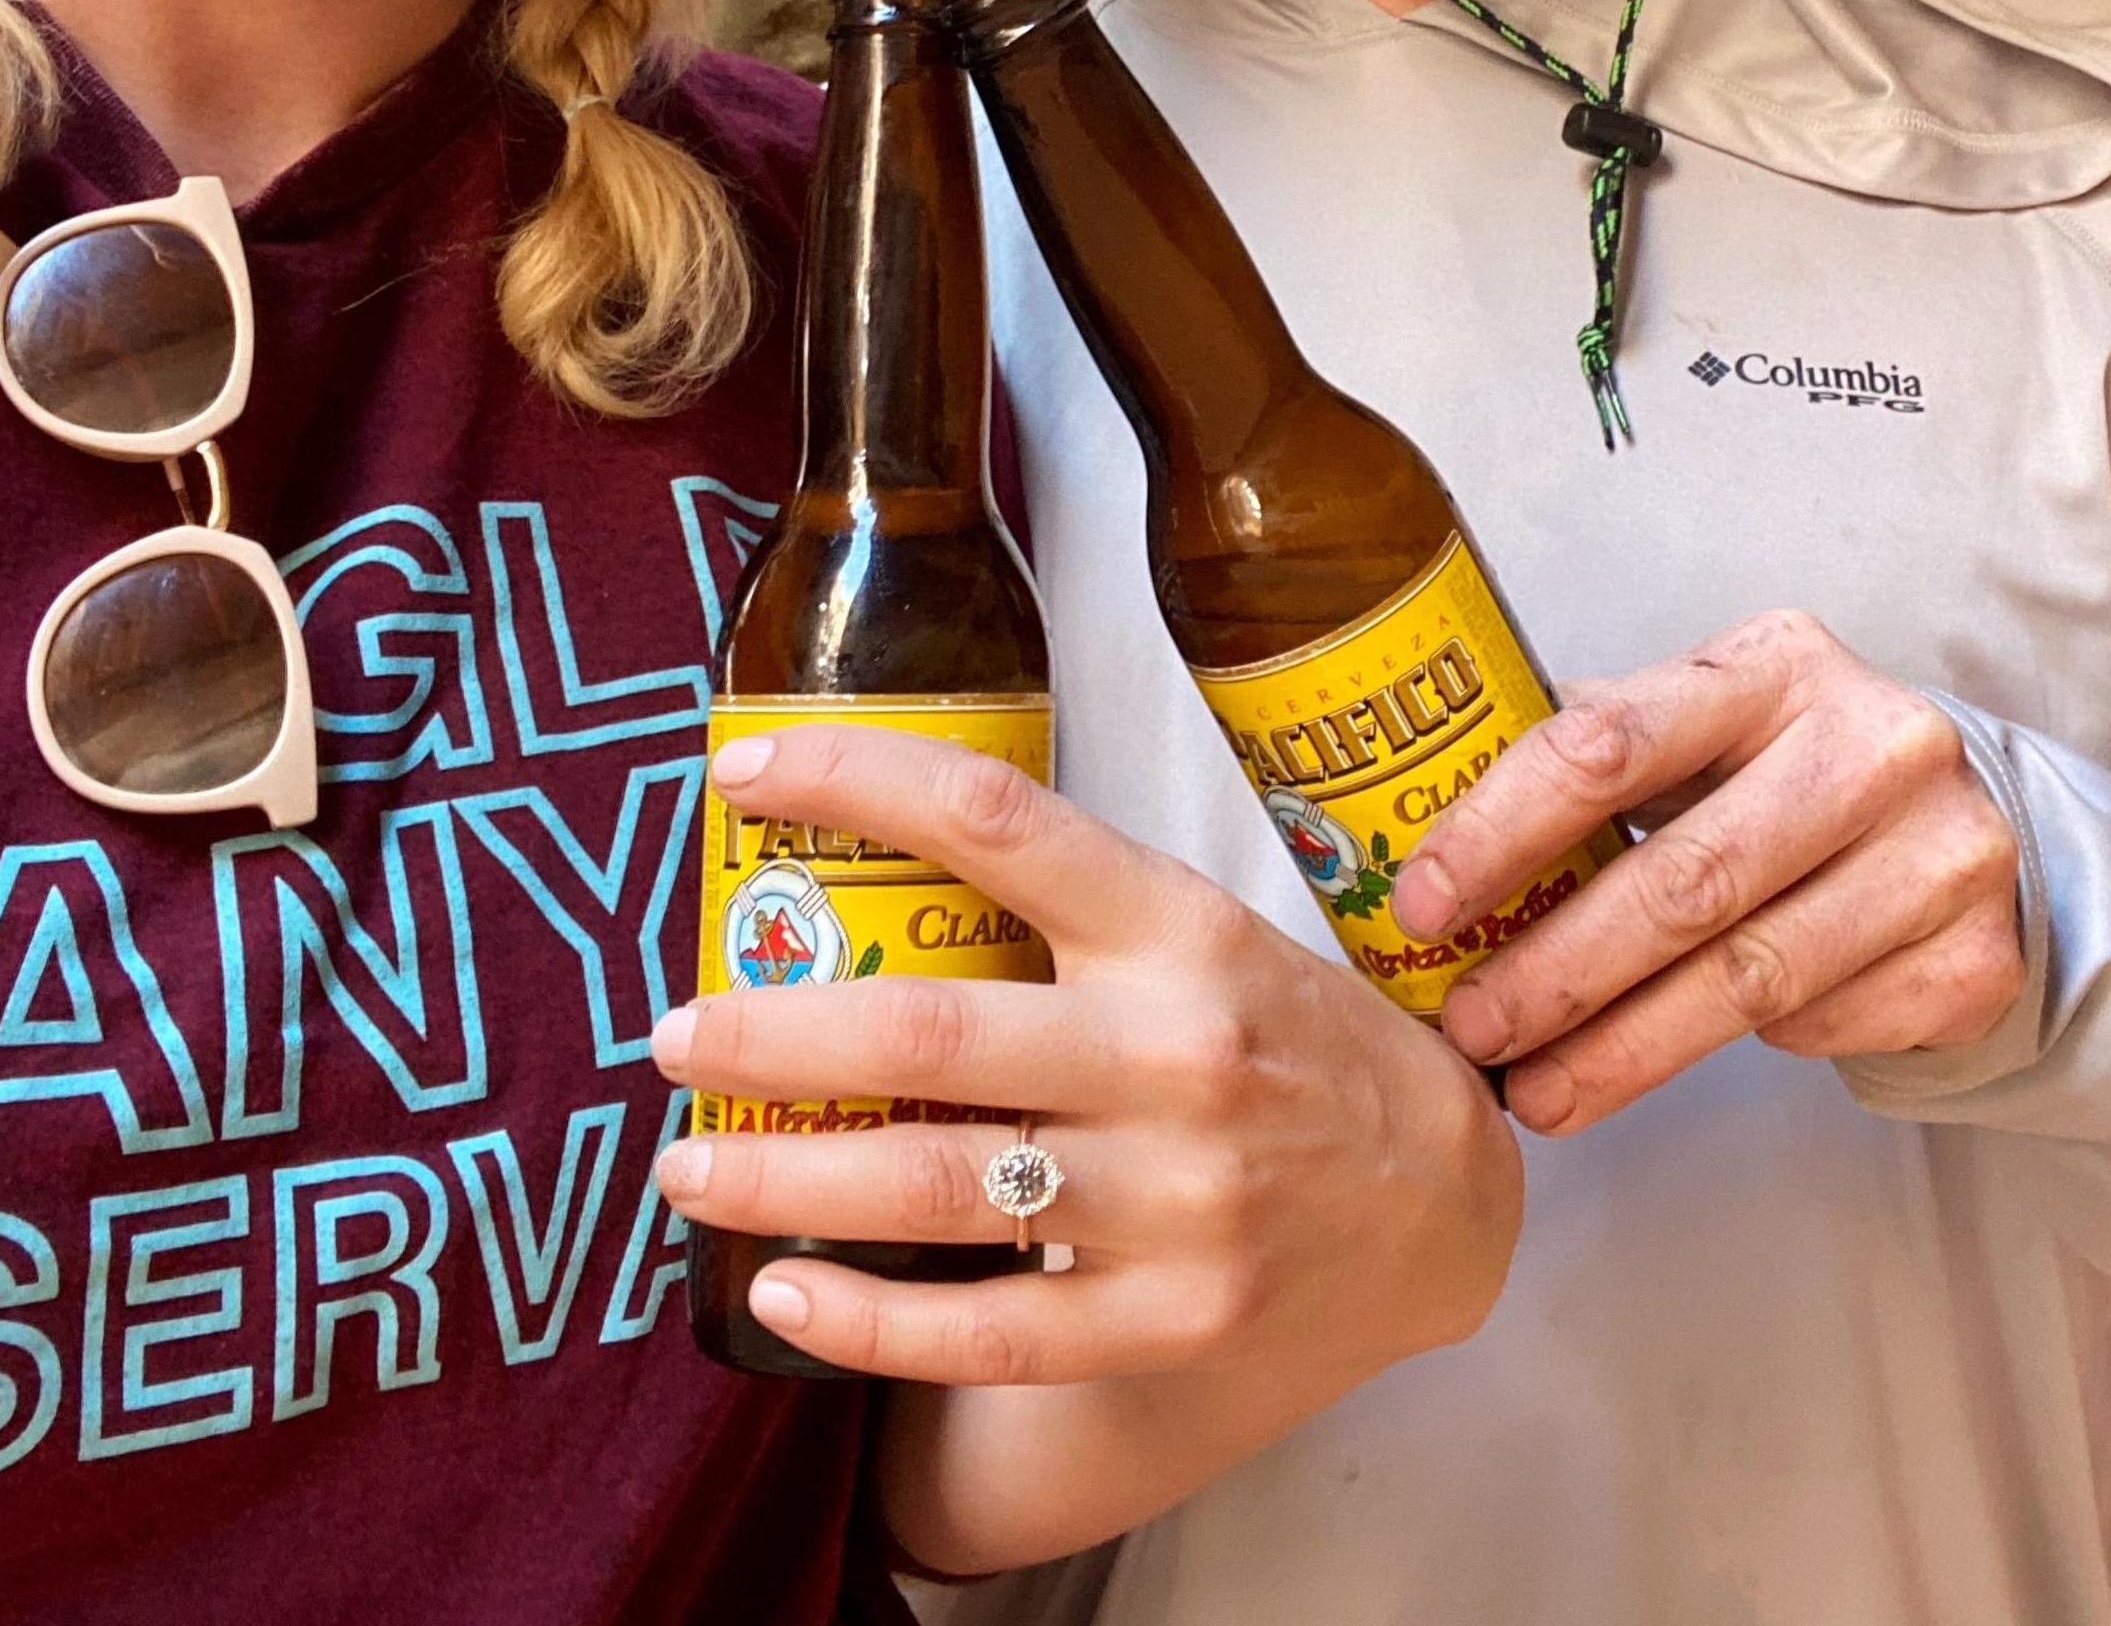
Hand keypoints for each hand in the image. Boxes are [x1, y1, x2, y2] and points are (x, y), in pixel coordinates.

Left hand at [649, 720, 1520, 1387]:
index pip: (996, 818)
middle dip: (772, 1032)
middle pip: (933, 1028)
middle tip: (671, 1036)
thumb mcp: (1199, 930)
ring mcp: (1175, 1198)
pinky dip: (865, 1322)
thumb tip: (858, 868)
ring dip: (784, 1176)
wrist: (1440, 1196)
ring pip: (938, 1187)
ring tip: (687, 1167)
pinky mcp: (1164, 1321)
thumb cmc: (1288, 1038)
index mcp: (1175, 926)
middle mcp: (1174, 1051)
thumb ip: (1063, 909)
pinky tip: (780, 1296)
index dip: (857, 779)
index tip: (741, 776)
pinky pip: (985, 1333)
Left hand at [1390, 609, 2023, 1134]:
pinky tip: (1674, 1052)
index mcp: (1773, 663)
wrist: (1976, 826)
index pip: (1608, 742)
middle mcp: (1872, 745)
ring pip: (1747, 979)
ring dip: (1622, 1048)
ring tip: (1536, 1090)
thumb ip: (1587, 750)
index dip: (1502, 829)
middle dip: (1556, 971)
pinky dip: (1738, 1047)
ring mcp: (1941, 856)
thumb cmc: (1789, 769)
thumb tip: (1414, 817)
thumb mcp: (1700, 723)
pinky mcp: (1975, 960)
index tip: (1423, 906)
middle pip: (1682, 881)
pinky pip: (1816, 1026)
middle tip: (1471, 1032)